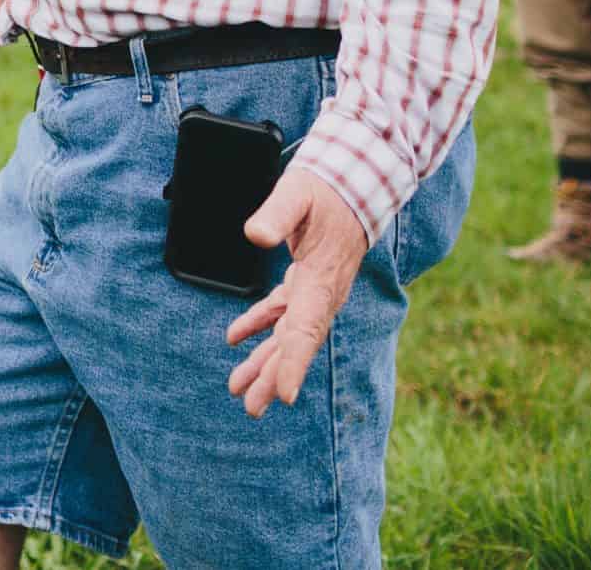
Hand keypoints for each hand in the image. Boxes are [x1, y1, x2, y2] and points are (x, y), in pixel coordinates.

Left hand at [224, 169, 368, 416]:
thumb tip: (254, 236)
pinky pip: (282, 312)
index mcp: (322, 279)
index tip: (282, 395)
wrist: (355, 182)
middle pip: (296, 343)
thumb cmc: (326, 189)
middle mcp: (322, 293)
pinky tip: (235, 339)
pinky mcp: (305, 280)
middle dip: (272, 376)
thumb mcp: (298, 192)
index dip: (293, 363)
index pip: (306, 329)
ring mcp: (315, 290)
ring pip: (288, 334)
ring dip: (264, 361)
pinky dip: (259, 325)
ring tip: (239, 388)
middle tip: (251, 408)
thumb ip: (276, 214)